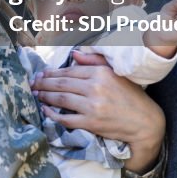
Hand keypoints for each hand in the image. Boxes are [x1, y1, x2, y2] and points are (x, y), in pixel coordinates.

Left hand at [31, 50, 163, 172]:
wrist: (144, 122)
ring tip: (36, 94)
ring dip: (45, 97)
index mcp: (100, 73)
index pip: (69, 71)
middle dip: (43, 83)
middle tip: (32, 84)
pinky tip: (46, 111)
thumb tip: (73, 54)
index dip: (52, 73)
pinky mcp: (91, 123)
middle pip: (62, 84)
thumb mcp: (115, 73)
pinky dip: (53, 115)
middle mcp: (95, 88)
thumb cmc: (130, 96)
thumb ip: (94, 62)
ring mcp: (92, 106)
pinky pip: (67, 119)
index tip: (41, 74)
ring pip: (61, 99)